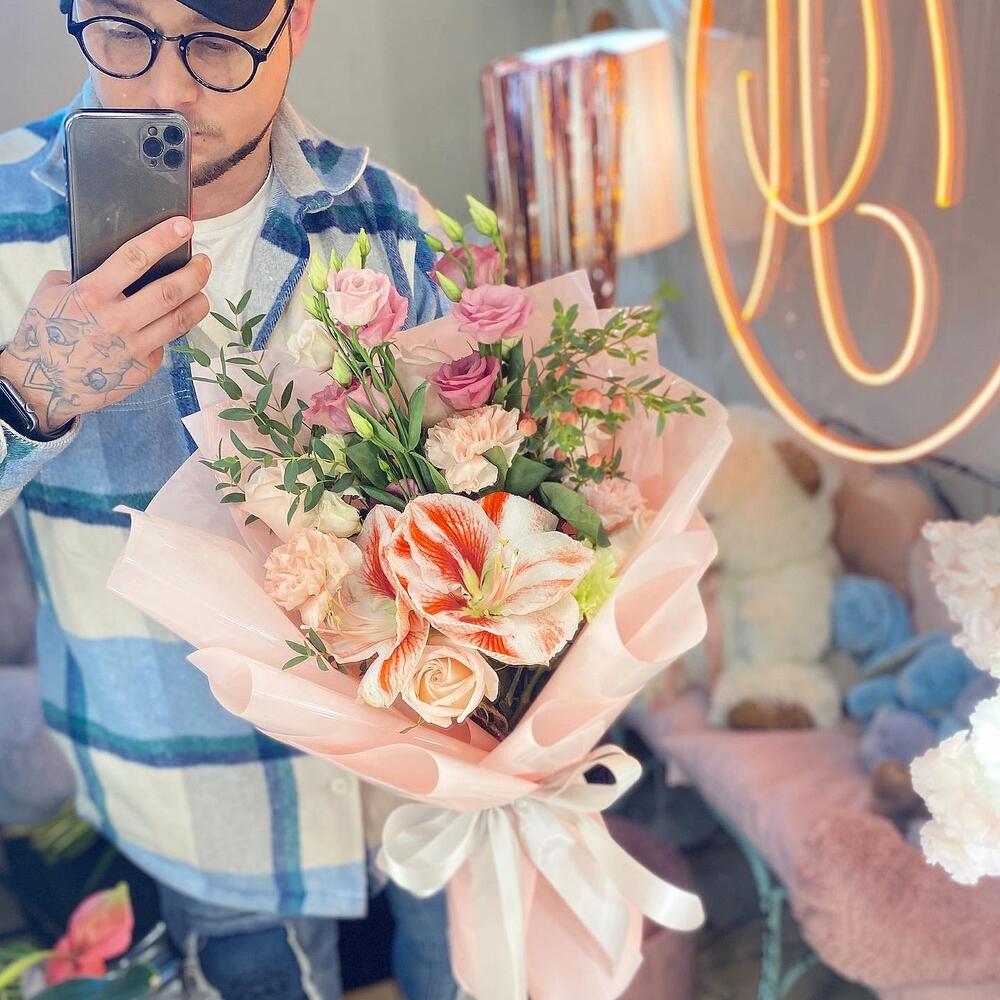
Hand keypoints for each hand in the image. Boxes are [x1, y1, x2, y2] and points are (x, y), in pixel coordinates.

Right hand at [0, 217, 210, 435]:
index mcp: (92, 294)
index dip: (164, 239)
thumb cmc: (46, 333)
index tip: (186, 225)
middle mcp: (117, 320)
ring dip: (198, 302)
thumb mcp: (53, 293)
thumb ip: (84, 276)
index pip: (135, 258)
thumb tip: (116, 266)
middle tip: (205, 263)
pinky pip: (164, 344)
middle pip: (169, 292)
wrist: (43, 384)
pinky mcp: (143, 368)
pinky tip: (168, 324)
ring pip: (179, 320)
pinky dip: (169, 332)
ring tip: (202, 292)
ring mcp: (134, 347)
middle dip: (194, 273)